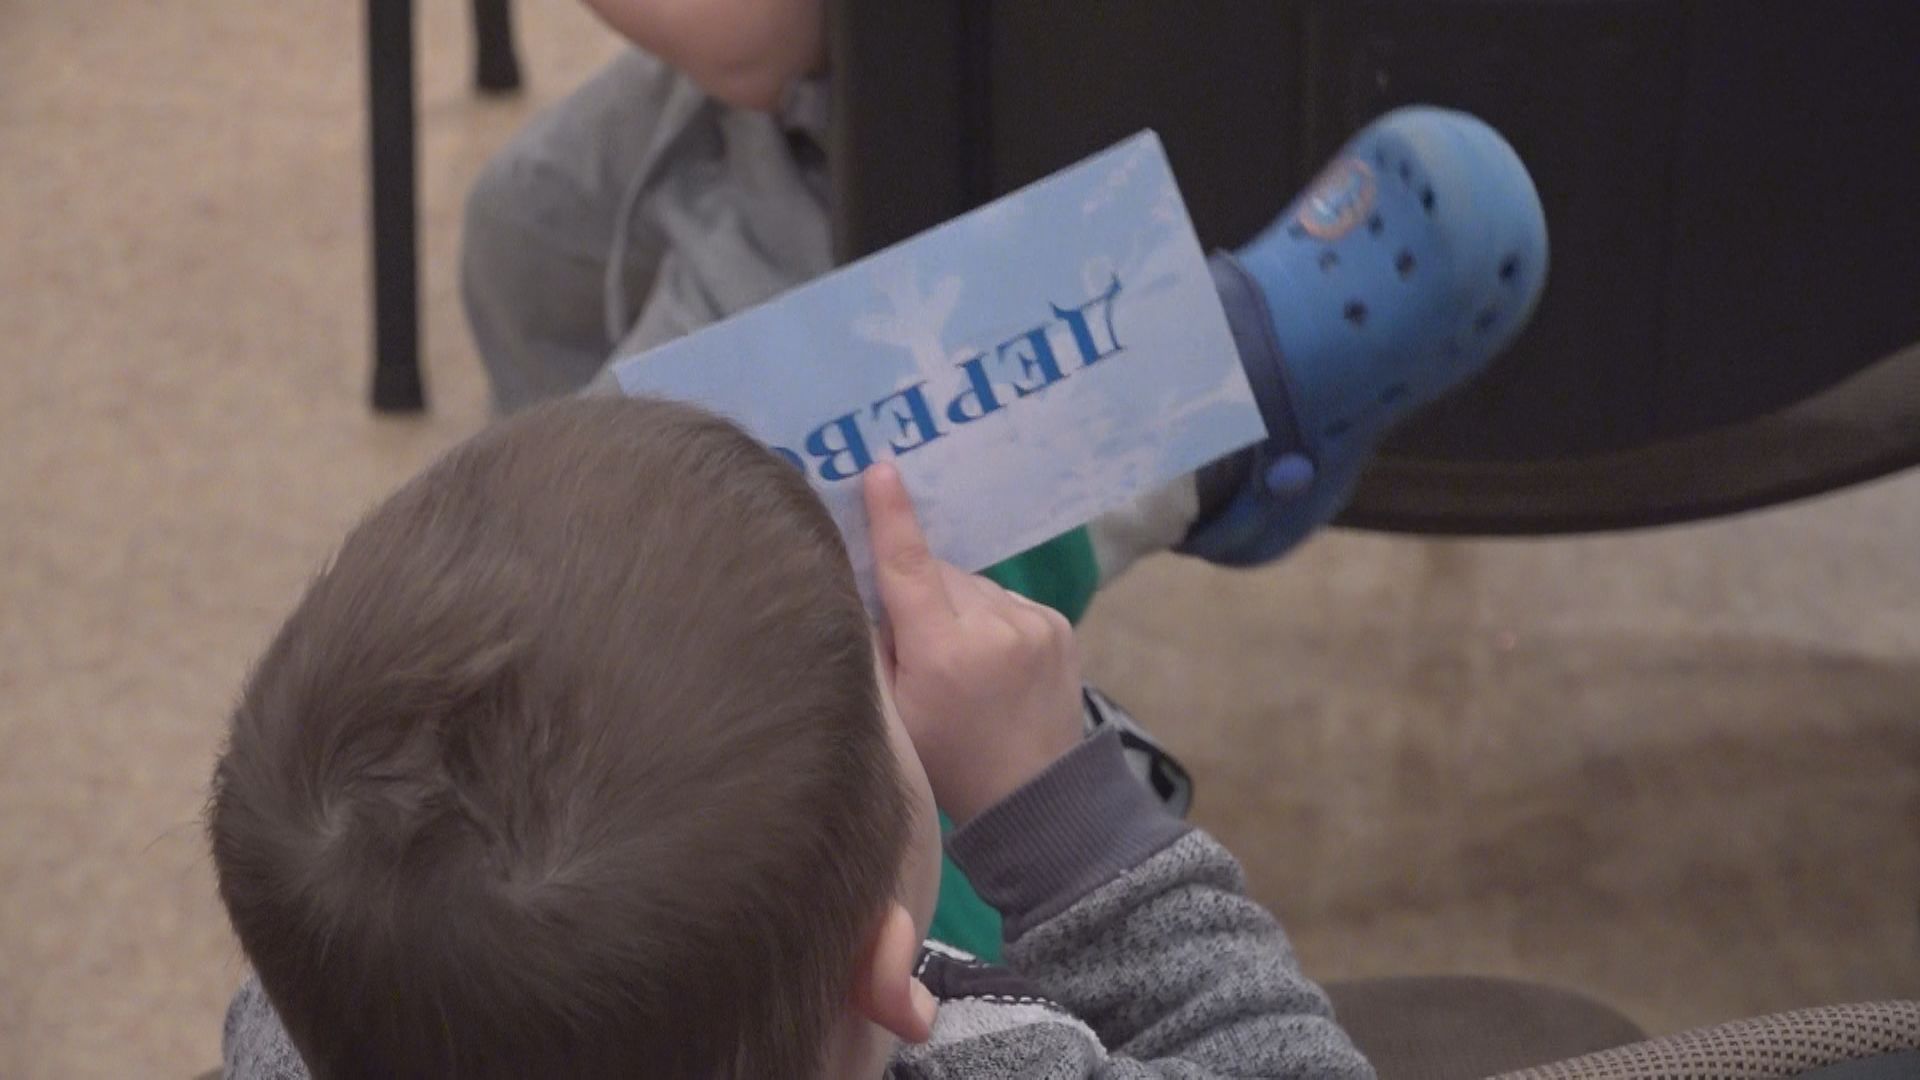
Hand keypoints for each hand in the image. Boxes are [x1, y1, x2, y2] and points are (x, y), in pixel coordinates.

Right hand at [864, 464, 1084, 824]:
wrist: (1035, 797)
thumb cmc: (948, 763)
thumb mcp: (892, 716)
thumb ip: (876, 646)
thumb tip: (869, 587)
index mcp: (944, 650)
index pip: (908, 566)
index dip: (890, 516)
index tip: (880, 470)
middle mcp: (994, 625)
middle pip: (937, 573)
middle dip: (919, 593)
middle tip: (915, 645)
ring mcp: (1034, 621)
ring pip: (971, 584)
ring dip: (955, 605)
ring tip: (958, 662)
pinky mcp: (1059, 624)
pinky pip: (1004, 599)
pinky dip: (988, 617)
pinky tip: (989, 660)